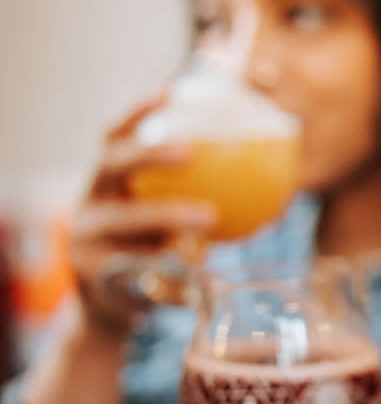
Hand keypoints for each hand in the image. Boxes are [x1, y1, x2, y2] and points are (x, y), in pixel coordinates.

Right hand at [71, 94, 216, 334]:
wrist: (116, 311)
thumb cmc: (156, 254)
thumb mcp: (171, 222)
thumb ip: (202, 196)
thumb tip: (273, 167)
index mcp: (107, 182)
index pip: (115, 137)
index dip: (138, 112)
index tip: (171, 92)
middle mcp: (89, 204)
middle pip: (110, 166)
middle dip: (146, 154)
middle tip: (189, 152)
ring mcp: (84, 240)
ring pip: (126, 221)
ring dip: (167, 216)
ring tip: (209, 218)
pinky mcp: (93, 278)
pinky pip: (136, 268)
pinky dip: (170, 267)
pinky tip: (202, 271)